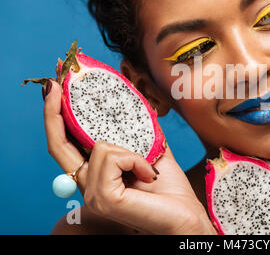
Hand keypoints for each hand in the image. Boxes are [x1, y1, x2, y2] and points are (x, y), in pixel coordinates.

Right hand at [43, 80, 215, 234]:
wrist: (185, 217)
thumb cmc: (169, 189)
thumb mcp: (151, 151)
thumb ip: (137, 131)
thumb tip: (133, 100)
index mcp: (95, 173)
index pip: (65, 143)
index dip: (57, 115)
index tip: (57, 87)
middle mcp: (87, 184)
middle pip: (58, 143)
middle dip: (54, 110)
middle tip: (56, 82)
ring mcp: (92, 193)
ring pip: (100, 146)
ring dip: (133, 150)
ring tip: (148, 168)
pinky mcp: (103, 197)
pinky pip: (114, 157)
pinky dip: (137, 159)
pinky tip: (148, 175)